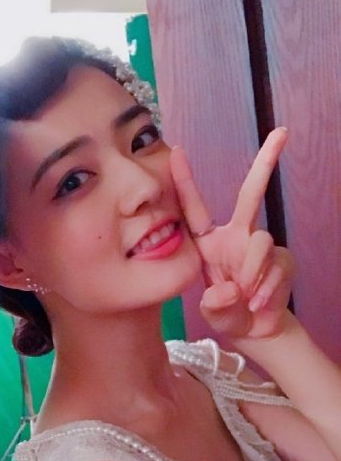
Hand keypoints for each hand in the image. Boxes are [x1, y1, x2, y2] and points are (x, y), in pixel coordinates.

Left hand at [170, 128, 294, 340]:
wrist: (255, 329)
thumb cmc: (226, 313)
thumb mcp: (213, 311)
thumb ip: (215, 304)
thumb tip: (226, 292)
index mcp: (209, 243)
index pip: (194, 209)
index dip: (185, 181)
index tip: (177, 151)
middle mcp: (236, 236)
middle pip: (250, 194)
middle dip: (266, 162)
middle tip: (282, 132)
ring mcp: (261, 245)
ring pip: (260, 242)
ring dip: (251, 272)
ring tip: (245, 297)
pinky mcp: (282, 259)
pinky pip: (275, 265)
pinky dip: (266, 288)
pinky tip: (257, 303)